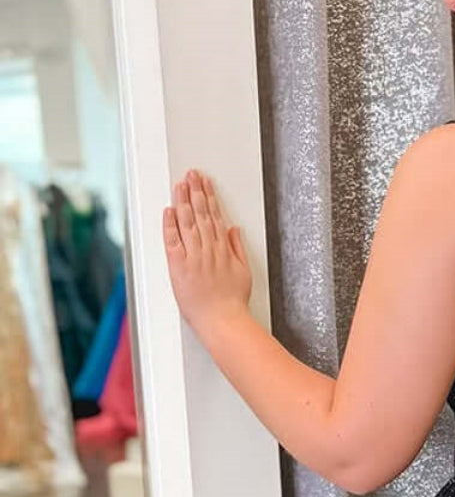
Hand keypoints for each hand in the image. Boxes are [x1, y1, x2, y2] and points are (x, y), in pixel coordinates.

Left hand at [163, 168, 251, 332]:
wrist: (223, 321)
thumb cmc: (233, 302)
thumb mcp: (243, 272)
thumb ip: (237, 248)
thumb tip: (233, 231)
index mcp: (223, 249)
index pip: (214, 216)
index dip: (209, 197)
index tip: (205, 183)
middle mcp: (208, 249)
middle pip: (200, 214)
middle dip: (195, 191)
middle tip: (191, 175)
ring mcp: (193, 257)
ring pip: (187, 222)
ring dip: (183, 201)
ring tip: (180, 184)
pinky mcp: (179, 266)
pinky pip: (173, 241)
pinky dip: (170, 225)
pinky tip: (169, 211)